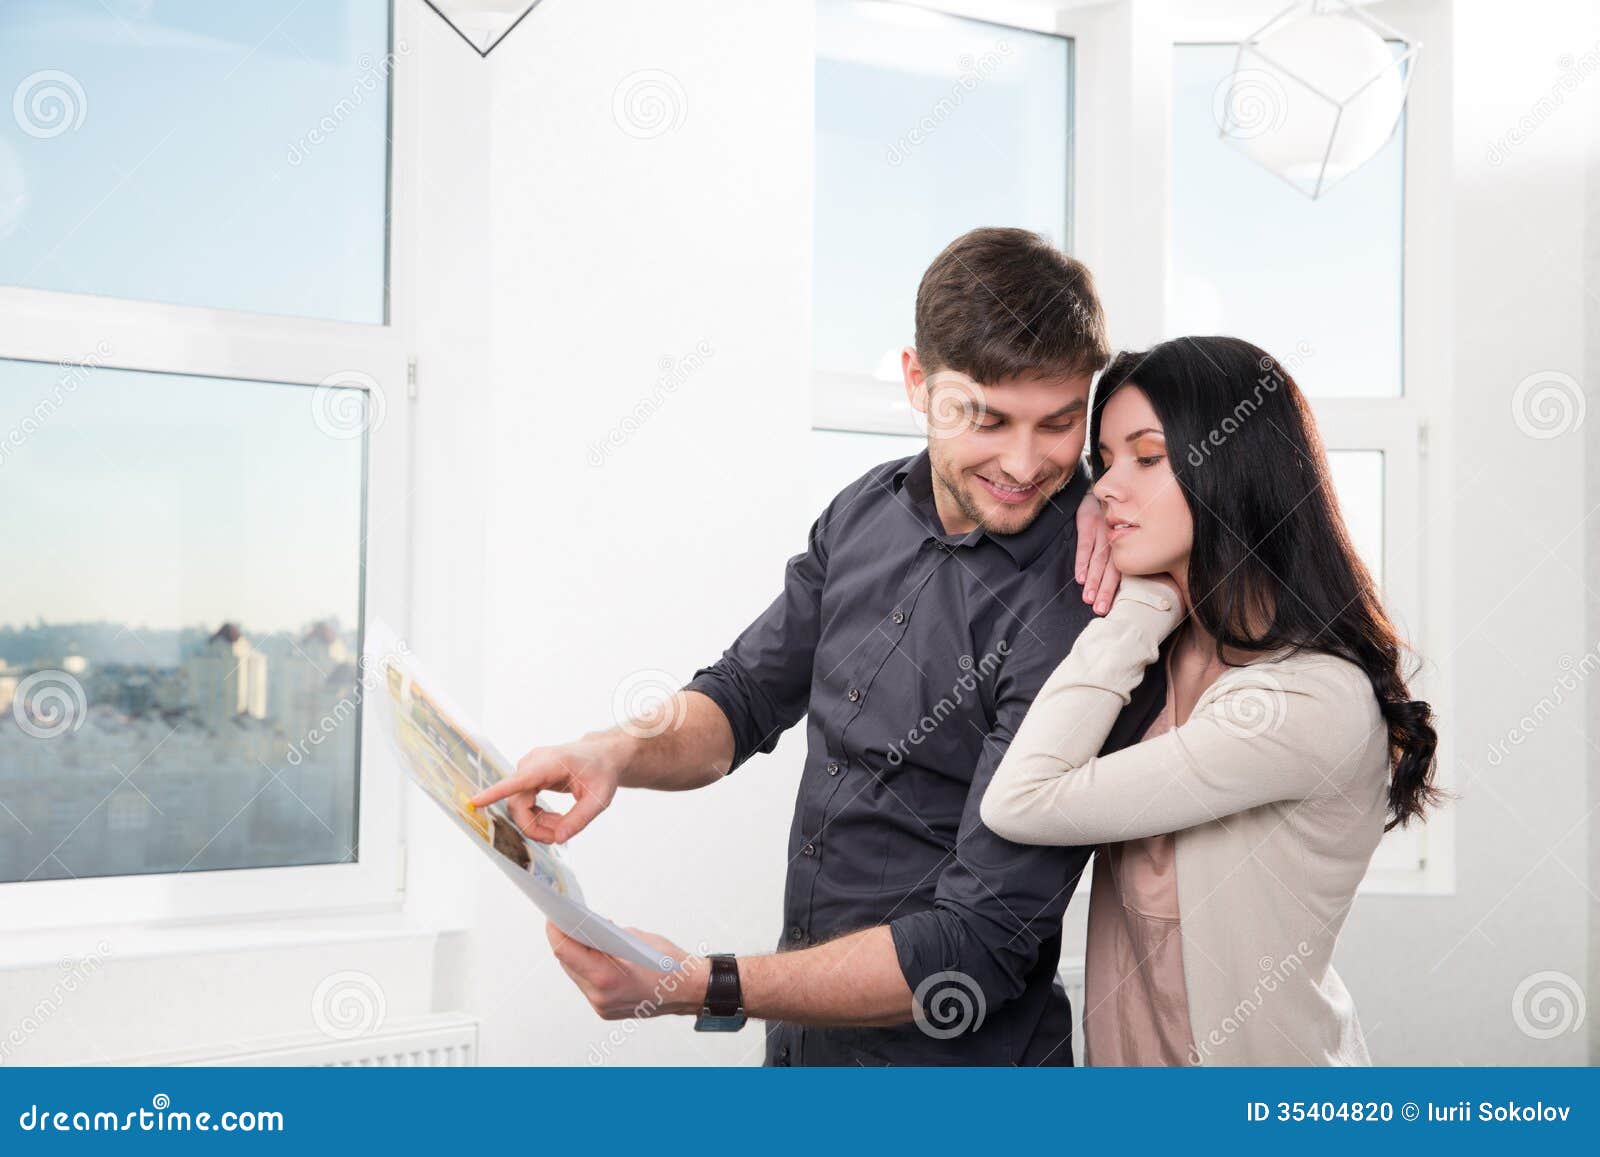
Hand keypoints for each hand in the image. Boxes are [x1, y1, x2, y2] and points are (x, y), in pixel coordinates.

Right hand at [469, 732, 627, 842]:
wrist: (602, 756)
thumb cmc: (602, 772)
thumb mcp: (599, 799)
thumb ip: (579, 819)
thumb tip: (558, 839)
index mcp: (551, 763)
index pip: (519, 780)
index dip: (496, 792)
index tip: (475, 800)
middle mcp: (533, 763)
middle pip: (518, 804)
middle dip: (535, 827)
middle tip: (559, 837)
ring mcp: (528, 769)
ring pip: (519, 806)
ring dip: (537, 823)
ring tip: (562, 826)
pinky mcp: (528, 777)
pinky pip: (523, 803)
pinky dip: (537, 816)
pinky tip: (555, 819)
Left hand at [546, 922, 705, 1019]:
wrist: (689, 989)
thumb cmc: (670, 965)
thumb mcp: (635, 938)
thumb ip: (606, 934)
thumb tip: (586, 926)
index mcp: (607, 978)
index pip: (566, 952)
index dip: (556, 931)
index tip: (552, 916)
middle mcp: (600, 996)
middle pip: (568, 964)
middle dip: (565, 940)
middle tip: (563, 920)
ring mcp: (602, 1006)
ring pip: (576, 974)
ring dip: (575, 955)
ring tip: (578, 935)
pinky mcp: (605, 1009)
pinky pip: (587, 984)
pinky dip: (587, 967)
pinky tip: (593, 954)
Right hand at [1074, 489, 1122, 615]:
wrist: (1100, 487)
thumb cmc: (1109, 513)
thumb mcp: (1117, 530)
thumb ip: (1116, 551)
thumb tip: (1115, 579)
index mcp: (1123, 544)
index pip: (1121, 570)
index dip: (1115, 589)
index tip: (1110, 607)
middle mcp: (1115, 540)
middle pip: (1111, 569)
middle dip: (1106, 590)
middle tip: (1101, 609)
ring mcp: (1102, 531)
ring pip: (1098, 560)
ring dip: (1094, 581)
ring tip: (1089, 599)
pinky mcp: (1088, 523)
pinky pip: (1085, 545)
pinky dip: (1082, 562)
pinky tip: (1081, 578)